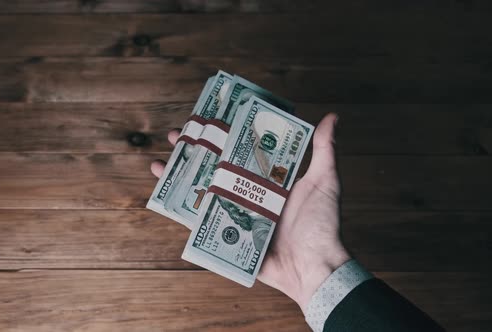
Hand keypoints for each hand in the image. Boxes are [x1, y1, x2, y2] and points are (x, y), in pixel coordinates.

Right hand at [150, 113, 349, 309]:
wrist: (312, 268)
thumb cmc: (321, 225)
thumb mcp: (324, 182)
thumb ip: (324, 151)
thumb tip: (331, 117)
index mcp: (269, 178)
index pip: (241, 149)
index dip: (222, 133)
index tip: (206, 118)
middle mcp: (250, 193)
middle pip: (216, 166)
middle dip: (194, 150)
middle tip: (176, 136)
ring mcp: (237, 213)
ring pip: (203, 190)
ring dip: (180, 176)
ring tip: (160, 164)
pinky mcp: (228, 234)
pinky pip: (201, 220)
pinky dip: (182, 210)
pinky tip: (164, 197)